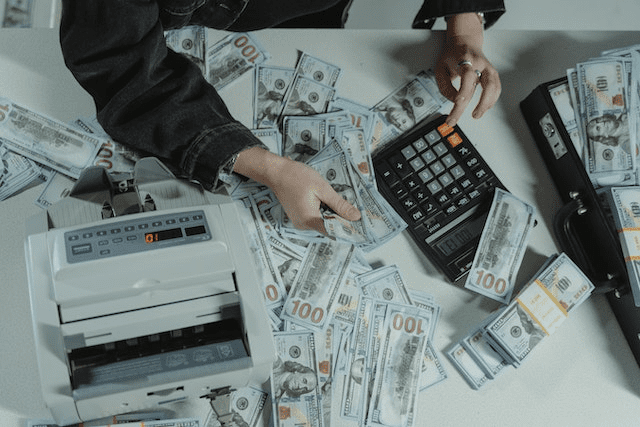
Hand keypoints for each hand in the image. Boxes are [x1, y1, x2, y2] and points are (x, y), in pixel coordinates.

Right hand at [233, 147, 360, 234]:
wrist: (277, 172)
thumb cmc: (296, 177)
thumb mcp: (323, 189)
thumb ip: (340, 205)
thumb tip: (355, 216)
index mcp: (310, 219)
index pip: (334, 231)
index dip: (348, 228)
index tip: (360, 225)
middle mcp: (304, 224)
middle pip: (329, 227)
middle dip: (341, 218)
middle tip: (353, 209)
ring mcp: (300, 221)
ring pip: (322, 222)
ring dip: (331, 213)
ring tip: (336, 200)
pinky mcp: (298, 216)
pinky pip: (315, 217)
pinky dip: (323, 210)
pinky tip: (325, 199)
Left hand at [435, 13, 500, 125]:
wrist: (464, 41)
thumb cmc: (452, 55)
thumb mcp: (440, 68)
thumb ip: (445, 86)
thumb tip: (454, 101)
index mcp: (466, 60)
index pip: (467, 78)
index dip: (463, 93)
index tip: (458, 105)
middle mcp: (480, 64)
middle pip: (487, 84)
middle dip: (481, 103)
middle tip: (473, 115)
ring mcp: (488, 68)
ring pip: (495, 86)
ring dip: (488, 103)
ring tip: (477, 114)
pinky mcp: (492, 73)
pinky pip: (496, 88)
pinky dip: (492, 99)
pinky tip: (484, 107)